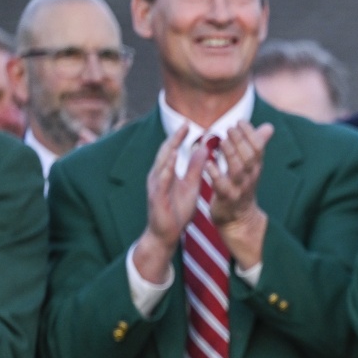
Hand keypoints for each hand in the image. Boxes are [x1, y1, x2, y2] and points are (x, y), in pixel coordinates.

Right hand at [132, 125, 210, 282]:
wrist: (166, 233)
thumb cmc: (177, 210)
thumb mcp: (191, 186)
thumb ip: (195, 168)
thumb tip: (203, 149)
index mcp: (166, 172)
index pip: (172, 150)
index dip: (179, 137)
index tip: (188, 124)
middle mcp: (158, 176)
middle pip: (165, 153)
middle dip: (174, 139)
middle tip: (184, 124)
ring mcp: (155, 186)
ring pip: (161, 166)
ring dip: (169, 152)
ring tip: (177, 139)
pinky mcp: (156, 197)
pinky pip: (161, 182)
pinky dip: (166, 171)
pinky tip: (172, 162)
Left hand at [210, 121, 273, 268]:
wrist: (238, 219)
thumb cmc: (242, 187)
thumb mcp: (253, 166)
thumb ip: (258, 145)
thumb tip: (269, 126)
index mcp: (256, 167)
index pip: (259, 148)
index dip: (251, 134)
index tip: (240, 122)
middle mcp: (250, 177)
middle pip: (250, 157)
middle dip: (241, 141)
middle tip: (230, 128)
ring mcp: (239, 188)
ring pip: (238, 170)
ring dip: (230, 155)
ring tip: (221, 141)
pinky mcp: (227, 199)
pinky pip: (222, 186)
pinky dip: (215, 174)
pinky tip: (208, 164)